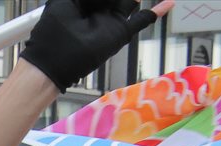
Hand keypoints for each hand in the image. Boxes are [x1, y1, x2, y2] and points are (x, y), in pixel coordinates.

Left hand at [19, 0, 168, 91]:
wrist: (51, 65)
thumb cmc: (53, 34)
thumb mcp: (66, 2)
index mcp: (86, 0)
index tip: (107, 1)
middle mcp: (101, 8)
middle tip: (119, 1)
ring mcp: (112, 21)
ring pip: (129, 3)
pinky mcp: (119, 34)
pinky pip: (141, 20)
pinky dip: (156, 12)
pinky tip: (168, 3)